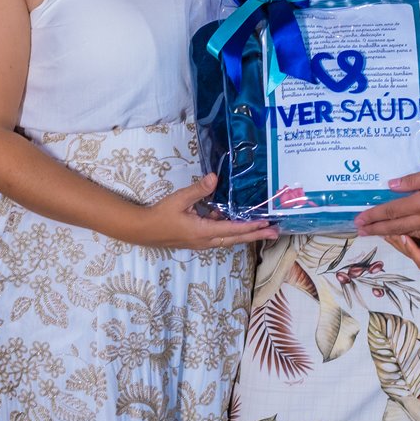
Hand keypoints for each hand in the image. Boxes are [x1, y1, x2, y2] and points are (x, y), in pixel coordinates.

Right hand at [123, 174, 277, 250]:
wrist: (144, 230)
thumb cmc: (161, 215)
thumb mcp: (179, 200)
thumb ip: (198, 190)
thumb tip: (214, 178)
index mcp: (203, 232)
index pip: (232, 230)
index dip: (250, 227)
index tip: (266, 224)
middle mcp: (206, 240)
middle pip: (236, 239)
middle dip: (256, 235)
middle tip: (275, 232)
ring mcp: (202, 242)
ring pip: (229, 239)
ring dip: (246, 234)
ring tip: (262, 228)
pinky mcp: (198, 240)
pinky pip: (219, 236)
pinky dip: (231, 230)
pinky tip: (235, 219)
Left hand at [354, 165, 419, 239]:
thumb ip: (411, 181)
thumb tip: (390, 185)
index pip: (391, 211)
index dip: (373, 215)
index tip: (359, 219)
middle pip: (395, 227)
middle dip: (376, 229)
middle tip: (360, 230)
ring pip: (407, 235)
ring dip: (389, 235)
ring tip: (378, 232)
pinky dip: (412, 242)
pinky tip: (407, 241)